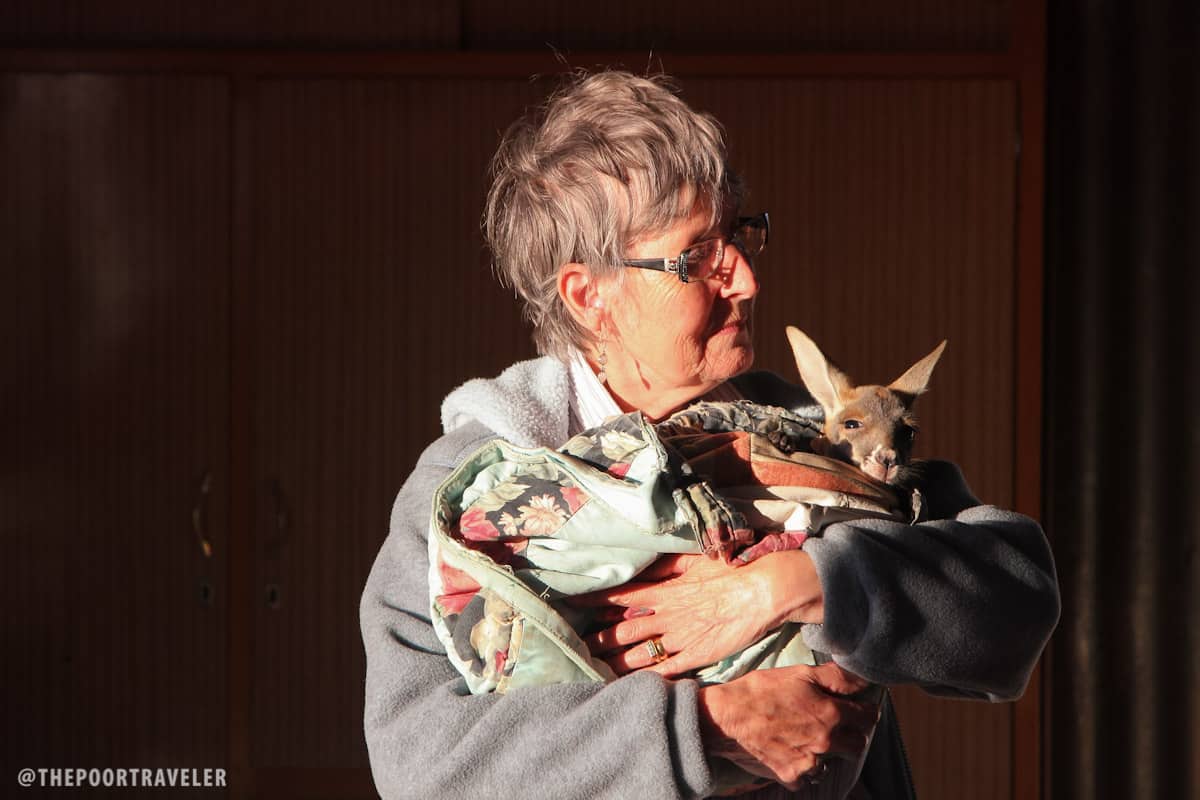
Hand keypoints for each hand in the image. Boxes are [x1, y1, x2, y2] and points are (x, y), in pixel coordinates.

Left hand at [576, 550, 823, 676]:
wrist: (761, 591)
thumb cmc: (730, 570)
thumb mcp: (694, 560)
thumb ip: (666, 567)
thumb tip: (644, 567)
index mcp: (665, 590)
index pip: (622, 596)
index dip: (597, 601)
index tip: (576, 604)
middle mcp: (667, 615)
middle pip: (624, 629)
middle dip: (600, 639)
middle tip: (580, 646)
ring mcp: (681, 638)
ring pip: (640, 653)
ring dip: (616, 661)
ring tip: (597, 668)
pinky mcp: (697, 655)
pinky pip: (667, 669)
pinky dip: (648, 678)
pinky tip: (633, 684)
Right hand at [697, 662, 878, 789]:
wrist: (729, 715)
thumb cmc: (763, 690)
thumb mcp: (800, 673)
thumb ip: (836, 677)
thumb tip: (864, 678)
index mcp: (831, 713)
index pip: (868, 718)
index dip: (865, 711)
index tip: (859, 708)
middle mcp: (825, 742)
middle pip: (857, 746)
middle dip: (853, 735)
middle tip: (839, 725)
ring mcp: (809, 761)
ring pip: (833, 763)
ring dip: (828, 753)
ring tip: (811, 738)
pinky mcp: (791, 774)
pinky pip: (807, 777)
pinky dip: (803, 767)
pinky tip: (793, 751)